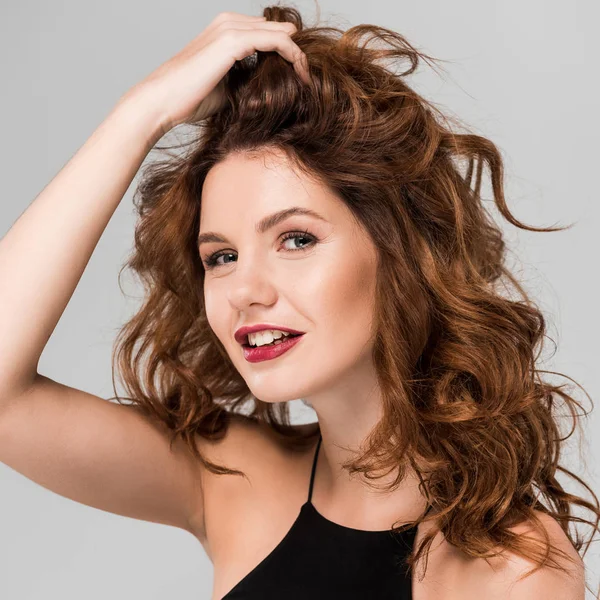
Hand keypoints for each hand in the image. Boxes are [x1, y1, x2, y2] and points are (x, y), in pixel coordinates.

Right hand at [121, 11, 309, 136]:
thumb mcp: (227, 85)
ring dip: (297, 55)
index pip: (265, 34)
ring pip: (278, 34)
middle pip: (275, 31)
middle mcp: (228, 23)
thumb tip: (269, 86)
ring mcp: (230, 28)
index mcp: (225, 30)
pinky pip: (275, 41)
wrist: (163, 100)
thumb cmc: (190, 98)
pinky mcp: (233, 41)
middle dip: (294, 53)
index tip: (300, 76)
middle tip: (308, 77)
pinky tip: (300, 74)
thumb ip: (246, 77)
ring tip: (307, 78)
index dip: (286, 52)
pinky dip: (292, 55)